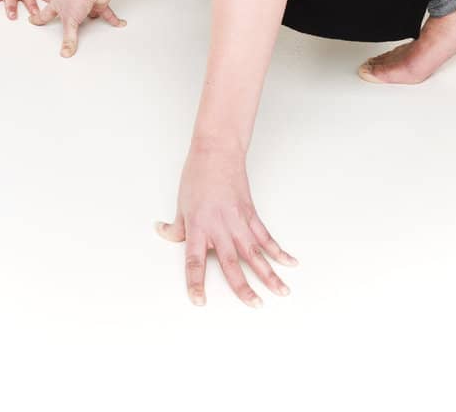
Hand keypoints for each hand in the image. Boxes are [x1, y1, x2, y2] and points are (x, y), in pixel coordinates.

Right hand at [25, 0, 124, 57]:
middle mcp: (70, 4)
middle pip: (65, 16)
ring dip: (89, 22)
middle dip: (64, 22)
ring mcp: (84, 4)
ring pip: (85, 16)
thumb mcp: (70, 21)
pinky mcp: (97, 5)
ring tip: (89, 30)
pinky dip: (113, 20)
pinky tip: (119, 24)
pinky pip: (106, 15)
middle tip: (60, 28)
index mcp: (58, 4)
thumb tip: (65, 52)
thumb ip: (69, 38)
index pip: (45, 15)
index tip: (33, 21)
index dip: (38, 19)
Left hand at [155, 141, 296, 307]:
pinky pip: (266, 237)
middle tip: (255, 305)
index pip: (194, 261)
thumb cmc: (197, 175)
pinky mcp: (251, 214)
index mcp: (198, 226)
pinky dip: (278, 251)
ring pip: (255, 254)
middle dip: (243, 288)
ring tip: (282, 291)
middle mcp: (219, 227)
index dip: (196, 283)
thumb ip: (176, 226)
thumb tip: (165, 234)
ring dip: (269, 274)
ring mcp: (238, 221)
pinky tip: (290, 263)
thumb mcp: (181, 203)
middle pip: (232, 263)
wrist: (217, 151)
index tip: (199, 301)